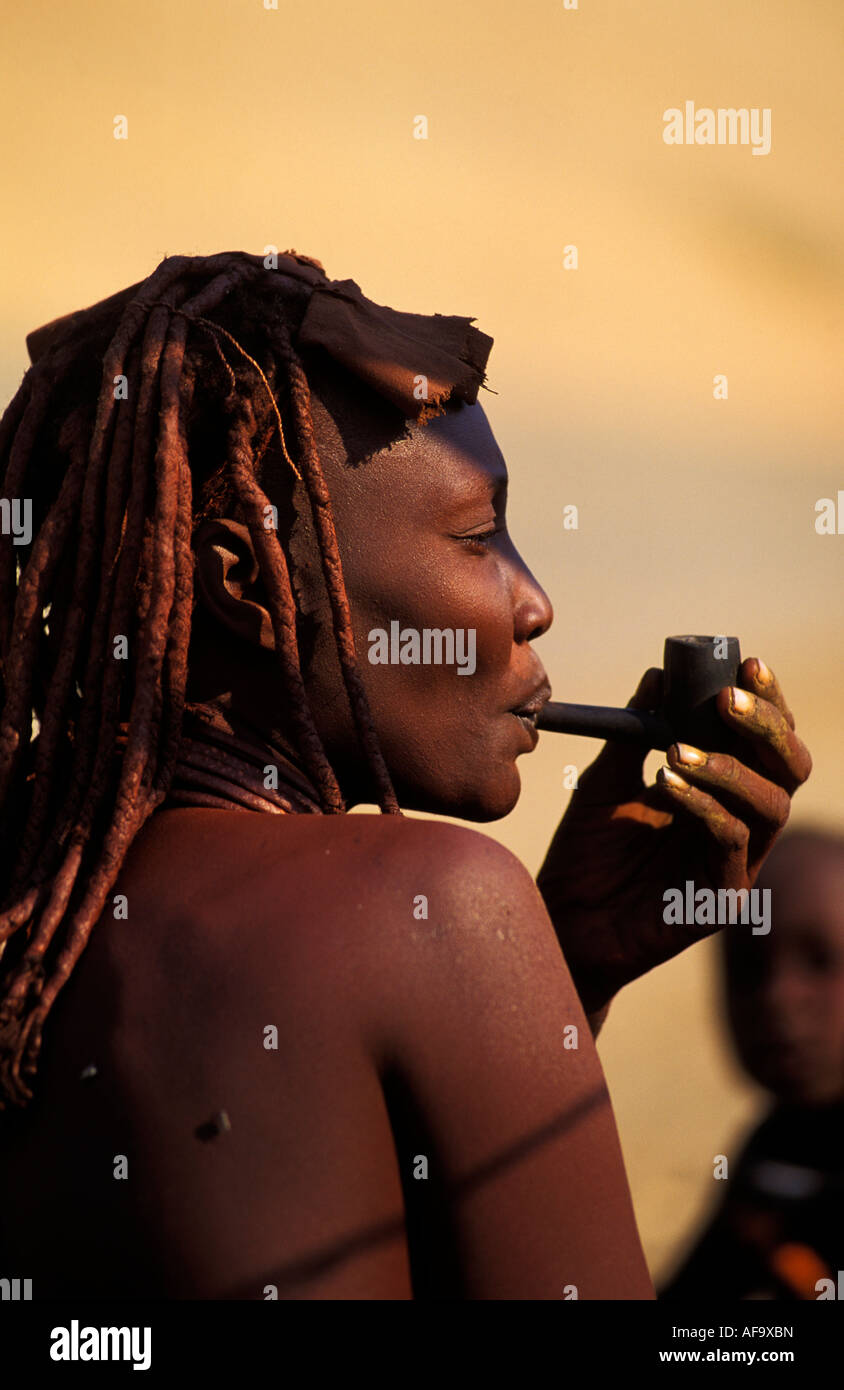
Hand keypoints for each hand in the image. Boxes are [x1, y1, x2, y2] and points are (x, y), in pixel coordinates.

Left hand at [536, 657, 811, 1014]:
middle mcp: (742, 824)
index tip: (749, 663)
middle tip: (728, 699)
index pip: (765, 741)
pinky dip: (705, 806)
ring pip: (771, 806)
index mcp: (723, 792)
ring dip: (730, 767)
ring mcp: (738, 864)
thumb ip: (633, 733)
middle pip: (788, 768)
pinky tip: (667, 784)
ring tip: (678, 749)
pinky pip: (733, 843)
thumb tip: (659, 673)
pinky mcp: (722, 900)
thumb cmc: (587, 852)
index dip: (768, 703)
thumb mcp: (605, 781)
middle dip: (767, 727)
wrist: (562, 919)